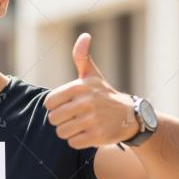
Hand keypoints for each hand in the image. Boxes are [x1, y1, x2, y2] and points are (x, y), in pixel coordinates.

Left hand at [43, 33, 138, 149]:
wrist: (130, 116)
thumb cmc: (104, 94)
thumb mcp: (92, 75)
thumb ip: (82, 57)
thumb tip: (84, 36)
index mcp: (80, 87)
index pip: (49, 102)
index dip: (55, 106)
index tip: (67, 104)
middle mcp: (86, 102)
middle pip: (53, 119)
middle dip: (61, 120)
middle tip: (75, 117)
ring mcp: (92, 120)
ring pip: (61, 132)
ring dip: (69, 131)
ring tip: (81, 125)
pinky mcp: (97, 136)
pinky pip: (72, 143)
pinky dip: (78, 141)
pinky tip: (88, 133)